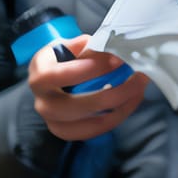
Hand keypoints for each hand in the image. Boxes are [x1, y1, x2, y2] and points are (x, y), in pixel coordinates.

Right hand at [27, 33, 148, 140]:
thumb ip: (89, 47)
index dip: (85, 70)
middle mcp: (42, 101)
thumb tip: (113, 50)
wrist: (55, 77)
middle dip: (108, 96)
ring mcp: (53, 121)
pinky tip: (130, 102)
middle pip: (70, 107)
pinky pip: (92, 131)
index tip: (115, 61)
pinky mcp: (67, 132)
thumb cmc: (65, 57)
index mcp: (39, 73)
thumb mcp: (72, 45)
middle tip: (135, 79)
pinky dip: (115, 118)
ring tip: (138, 91)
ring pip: (84, 125)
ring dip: (117, 109)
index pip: (55, 76)